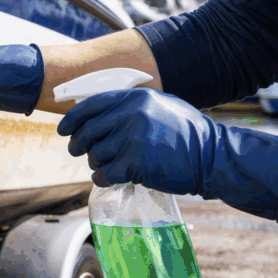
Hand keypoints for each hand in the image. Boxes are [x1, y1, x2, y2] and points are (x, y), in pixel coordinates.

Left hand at [57, 88, 277, 221]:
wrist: (213, 157)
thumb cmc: (186, 135)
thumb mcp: (160, 106)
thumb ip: (129, 107)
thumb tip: (93, 114)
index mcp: (136, 98)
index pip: (90, 105)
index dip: (71, 119)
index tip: (64, 130)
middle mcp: (132, 114)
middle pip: (87, 132)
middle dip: (78, 145)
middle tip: (77, 152)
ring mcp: (134, 138)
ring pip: (95, 155)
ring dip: (97, 163)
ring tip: (111, 166)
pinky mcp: (136, 163)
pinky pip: (103, 174)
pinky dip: (103, 179)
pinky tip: (112, 178)